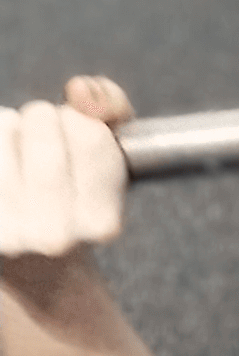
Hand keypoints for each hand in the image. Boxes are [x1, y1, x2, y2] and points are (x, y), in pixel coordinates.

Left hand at [0, 77, 130, 258]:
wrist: (32, 264)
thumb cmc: (72, 191)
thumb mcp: (109, 151)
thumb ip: (111, 105)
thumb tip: (81, 92)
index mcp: (101, 222)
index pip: (91, 134)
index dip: (81, 123)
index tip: (76, 143)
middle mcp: (54, 235)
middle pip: (42, 123)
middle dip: (40, 118)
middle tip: (40, 146)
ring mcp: (6, 233)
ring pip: (3, 127)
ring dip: (8, 127)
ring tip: (15, 157)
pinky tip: (3, 164)